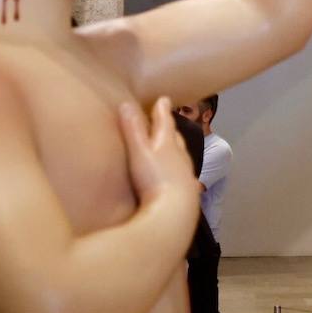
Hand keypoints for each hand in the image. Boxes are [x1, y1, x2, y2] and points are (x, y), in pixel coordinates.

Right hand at [119, 97, 199, 234]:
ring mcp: (184, 176)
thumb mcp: (139, 152)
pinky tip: (175, 178)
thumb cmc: (155, 179)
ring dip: (175, 151)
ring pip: (180, 158)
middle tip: (167, 121)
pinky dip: (177, 171)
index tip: (164, 100)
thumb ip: (133, 130)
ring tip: (171, 147)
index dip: (163, 111)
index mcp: (169, 144)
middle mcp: (180, 157)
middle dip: (170, 129)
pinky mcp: (185, 194)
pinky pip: (181, 177)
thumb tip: (126, 103)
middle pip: (175, 139)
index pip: (166, 123)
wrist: (175, 213)